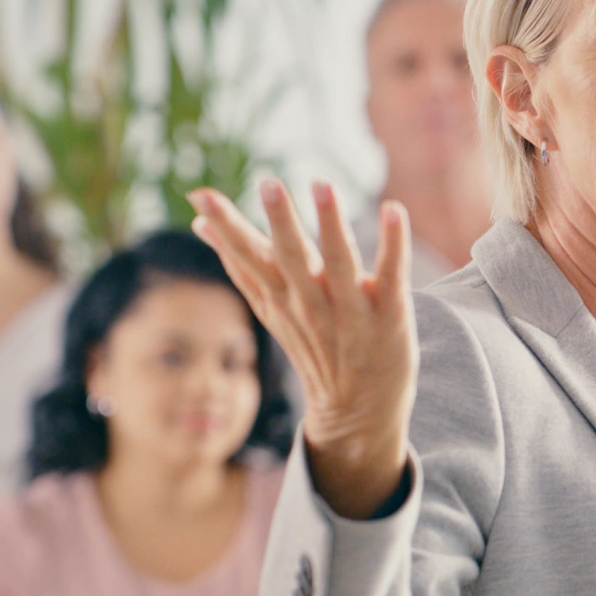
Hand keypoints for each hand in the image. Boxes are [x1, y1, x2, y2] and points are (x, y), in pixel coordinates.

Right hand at [190, 180, 414, 518]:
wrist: (357, 410)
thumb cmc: (313, 343)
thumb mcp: (271, 306)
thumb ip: (241, 265)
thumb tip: (200, 224)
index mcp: (281, 295)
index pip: (249, 259)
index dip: (226, 228)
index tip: (200, 196)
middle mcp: (311, 302)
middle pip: (290, 259)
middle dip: (280, 222)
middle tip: (268, 184)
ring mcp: (351, 310)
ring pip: (339, 263)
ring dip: (332, 224)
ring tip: (323, 185)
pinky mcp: (390, 314)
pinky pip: (393, 276)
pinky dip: (395, 245)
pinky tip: (396, 211)